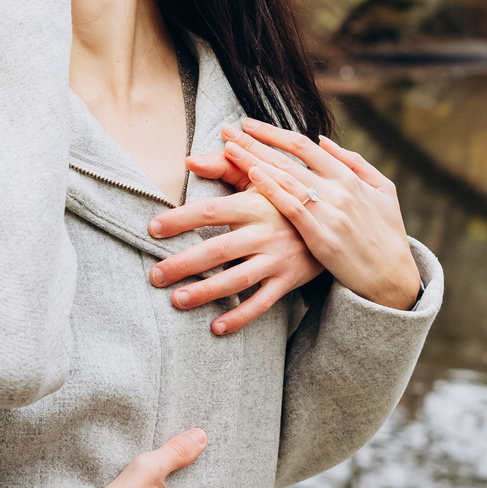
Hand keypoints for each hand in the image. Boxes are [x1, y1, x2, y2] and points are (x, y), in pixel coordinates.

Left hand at [146, 158, 326, 335]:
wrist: (334, 219)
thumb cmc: (284, 196)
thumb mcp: (260, 176)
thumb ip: (224, 165)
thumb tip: (189, 160)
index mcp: (254, 205)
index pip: (211, 211)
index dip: (181, 219)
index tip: (153, 228)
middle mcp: (264, 233)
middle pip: (218, 250)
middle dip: (184, 264)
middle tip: (155, 276)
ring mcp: (276, 260)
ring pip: (237, 280)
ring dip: (206, 292)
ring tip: (177, 300)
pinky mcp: (287, 281)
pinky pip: (262, 303)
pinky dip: (240, 317)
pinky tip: (216, 328)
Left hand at [220, 120, 419, 310]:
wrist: (393, 276)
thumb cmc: (387, 233)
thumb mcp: (383, 190)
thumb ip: (355, 163)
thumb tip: (323, 141)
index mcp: (349, 177)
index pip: (304, 145)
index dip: (273, 132)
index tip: (247, 124)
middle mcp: (338, 191)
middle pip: (288, 159)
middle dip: (254, 143)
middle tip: (227, 130)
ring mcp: (330, 214)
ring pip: (286, 180)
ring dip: (254, 162)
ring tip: (229, 149)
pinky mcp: (323, 239)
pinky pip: (294, 209)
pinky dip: (274, 191)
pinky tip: (254, 177)